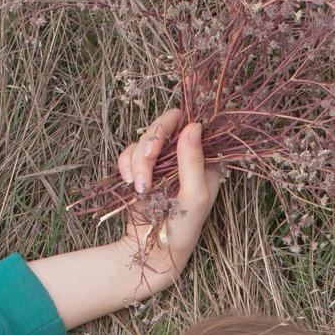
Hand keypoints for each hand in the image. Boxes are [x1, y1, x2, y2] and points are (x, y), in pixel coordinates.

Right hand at [114, 107, 226, 278]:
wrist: (151, 251)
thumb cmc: (182, 230)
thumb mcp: (194, 198)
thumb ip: (192, 162)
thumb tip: (194, 125)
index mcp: (207, 160)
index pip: (201, 123)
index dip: (194, 104)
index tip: (191, 83)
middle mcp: (186, 155)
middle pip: (169, 123)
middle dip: (154, 139)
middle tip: (148, 157)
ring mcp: (163, 160)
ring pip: (145, 137)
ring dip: (138, 159)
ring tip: (140, 188)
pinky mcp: (141, 167)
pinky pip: (128, 151)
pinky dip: (127, 165)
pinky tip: (132, 185)